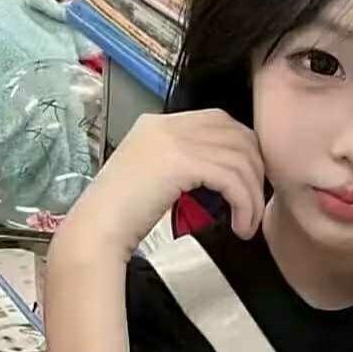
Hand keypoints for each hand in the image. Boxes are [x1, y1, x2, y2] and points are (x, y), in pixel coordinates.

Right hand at [58, 109, 265, 260]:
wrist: (96, 230)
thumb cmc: (123, 216)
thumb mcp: (156, 178)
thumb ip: (186, 166)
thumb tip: (228, 176)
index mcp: (160, 124)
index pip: (219, 121)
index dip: (243, 150)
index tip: (248, 183)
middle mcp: (168, 124)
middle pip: (236, 134)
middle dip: (255, 169)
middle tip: (255, 203)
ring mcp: (173, 139)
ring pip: (239, 158)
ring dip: (252, 195)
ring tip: (248, 224)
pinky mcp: (180, 162)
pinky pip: (231, 178)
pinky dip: (244, 204)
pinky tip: (241, 226)